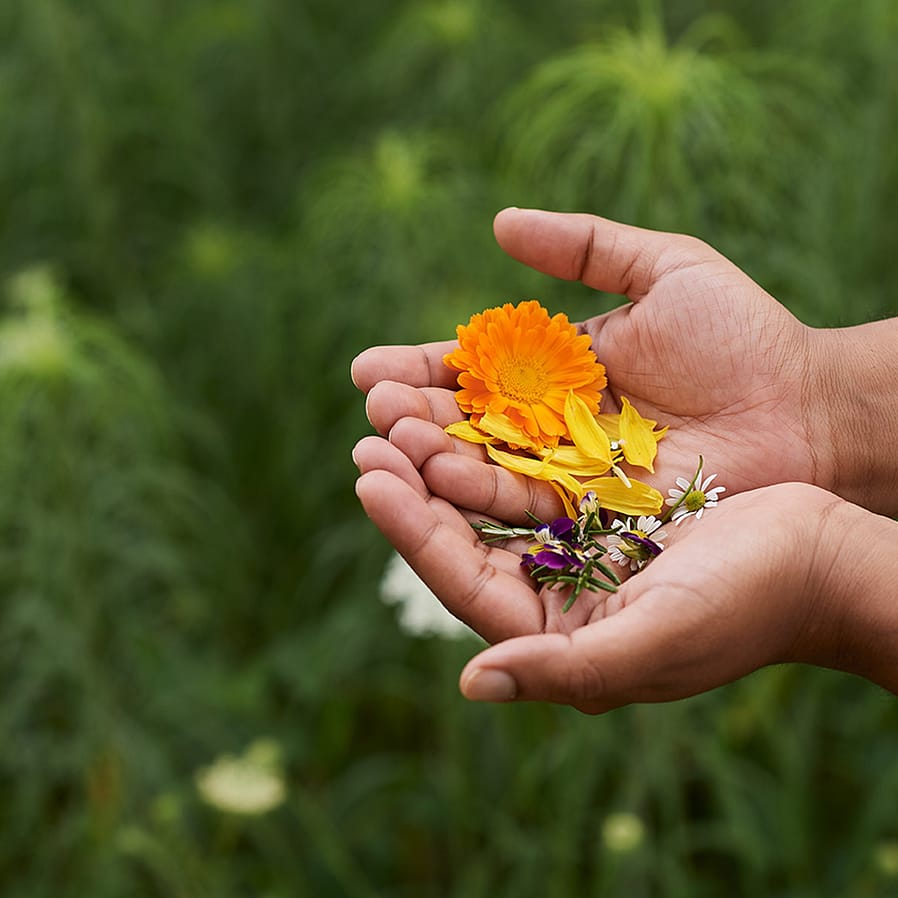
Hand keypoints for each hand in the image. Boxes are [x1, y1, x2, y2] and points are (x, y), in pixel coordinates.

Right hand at [353, 207, 872, 523]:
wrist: (804, 407)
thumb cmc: (741, 334)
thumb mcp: (663, 269)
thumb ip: (583, 246)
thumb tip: (498, 222)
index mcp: (559, 370)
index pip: (473, 369)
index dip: (421, 367)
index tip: (366, 368)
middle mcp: (553, 425)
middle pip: (468, 422)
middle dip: (414, 414)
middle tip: (372, 406)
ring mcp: (569, 473)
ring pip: (486, 466)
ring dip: (433, 455)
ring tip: (385, 438)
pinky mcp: (592, 515)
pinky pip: (526, 505)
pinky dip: (480, 493)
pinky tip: (436, 479)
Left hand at [354, 444, 897, 710]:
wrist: (821, 554)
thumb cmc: (750, 605)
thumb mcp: (657, 640)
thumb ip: (566, 669)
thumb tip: (472, 682)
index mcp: (557, 631)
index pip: (463, 580)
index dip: (412, 530)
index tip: (370, 479)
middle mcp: (555, 587)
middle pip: (465, 532)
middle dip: (415, 482)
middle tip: (370, 431)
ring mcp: (575, 539)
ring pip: (491, 490)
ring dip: (447, 446)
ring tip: (399, 402)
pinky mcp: (599, 496)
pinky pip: (534, 459)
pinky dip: (500, 428)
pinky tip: (470, 393)